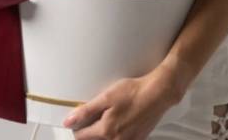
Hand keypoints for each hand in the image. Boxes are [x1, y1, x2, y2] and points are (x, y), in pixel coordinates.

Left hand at [62, 67, 179, 139]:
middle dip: (88, 133)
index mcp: (106, 131)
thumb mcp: (106, 97)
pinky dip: (115, 136)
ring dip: (101, 135)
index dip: (75, 128)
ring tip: (106, 120)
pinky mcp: (137, 139)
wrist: (158, 93)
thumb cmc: (134, 92)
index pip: (81, 137)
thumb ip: (86, 111)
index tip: (74, 122)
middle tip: (89, 121)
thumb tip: (69, 121)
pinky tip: (119, 124)